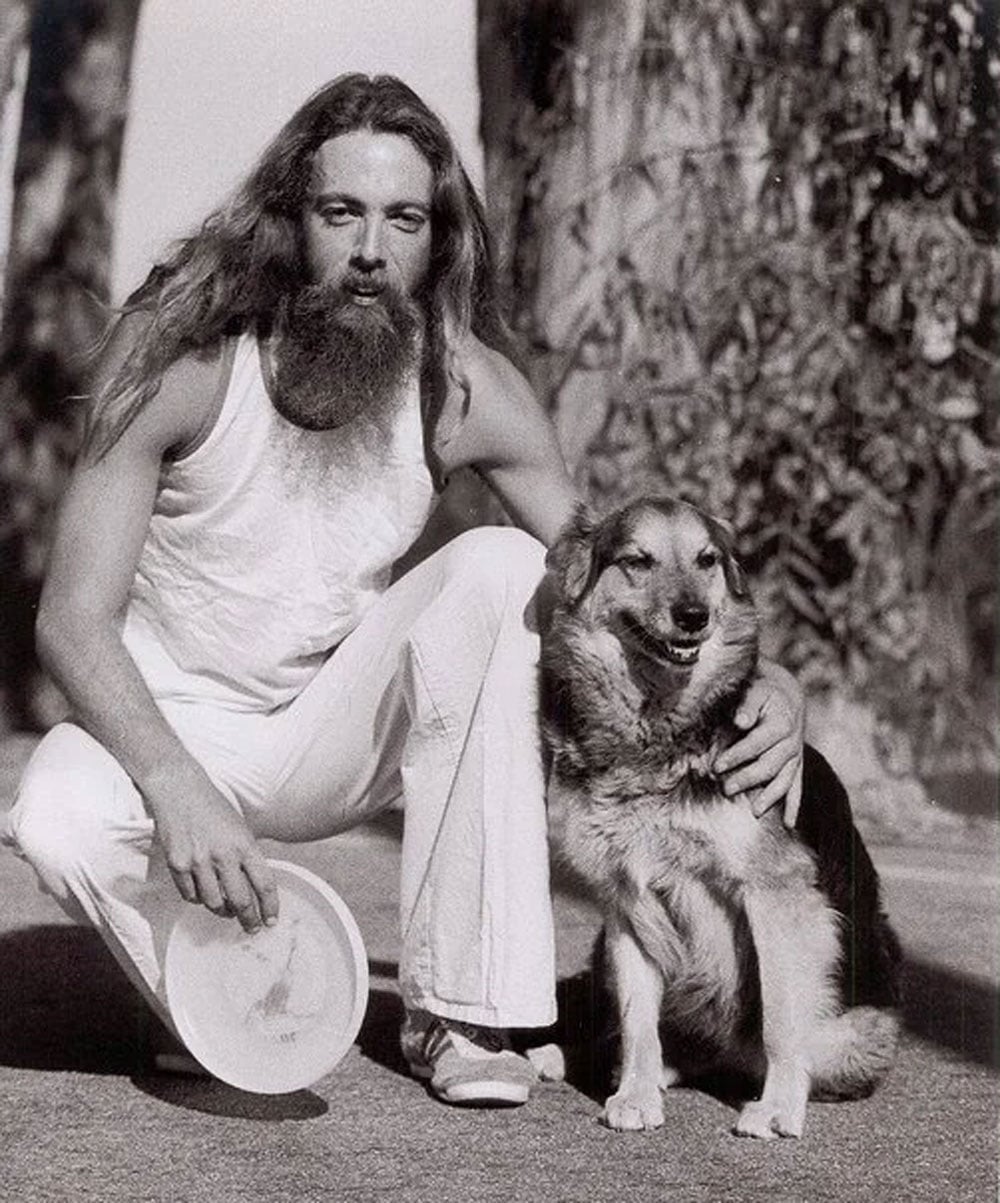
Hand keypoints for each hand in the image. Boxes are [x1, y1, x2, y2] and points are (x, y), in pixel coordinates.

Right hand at [145, 764, 278, 931]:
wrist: (180, 789)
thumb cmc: (213, 807)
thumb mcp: (240, 828)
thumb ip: (247, 855)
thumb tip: (256, 886)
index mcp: (245, 844)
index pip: (264, 883)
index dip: (271, 907)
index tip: (272, 920)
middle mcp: (224, 855)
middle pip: (241, 901)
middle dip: (249, 920)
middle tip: (252, 927)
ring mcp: (199, 861)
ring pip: (214, 903)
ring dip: (223, 912)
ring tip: (227, 911)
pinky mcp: (177, 864)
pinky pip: (190, 895)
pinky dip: (198, 899)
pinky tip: (203, 894)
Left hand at [714, 659, 804, 826]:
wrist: (787, 693)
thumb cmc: (764, 691)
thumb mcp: (755, 690)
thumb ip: (748, 704)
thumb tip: (741, 721)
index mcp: (781, 723)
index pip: (756, 744)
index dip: (736, 756)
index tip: (717, 766)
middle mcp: (792, 742)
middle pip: (769, 766)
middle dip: (747, 779)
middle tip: (726, 789)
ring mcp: (795, 755)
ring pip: (784, 779)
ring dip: (770, 797)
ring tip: (755, 812)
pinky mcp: (796, 764)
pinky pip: (796, 786)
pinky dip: (793, 805)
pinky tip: (788, 824)